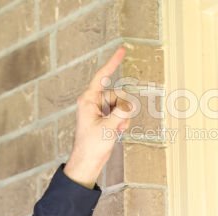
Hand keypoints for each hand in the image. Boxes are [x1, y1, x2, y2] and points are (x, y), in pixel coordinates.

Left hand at [63, 45, 134, 188]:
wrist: (87, 163)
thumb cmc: (91, 146)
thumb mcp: (109, 127)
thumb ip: (122, 112)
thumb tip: (130, 104)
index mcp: (88, 100)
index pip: (102, 76)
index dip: (112, 63)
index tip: (122, 50)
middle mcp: (93, 103)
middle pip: (118, 94)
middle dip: (123, 108)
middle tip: (118, 124)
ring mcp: (99, 111)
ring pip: (121, 105)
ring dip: (123, 118)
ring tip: (116, 131)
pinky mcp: (104, 119)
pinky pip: (120, 114)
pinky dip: (122, 122)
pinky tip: (116, 133)